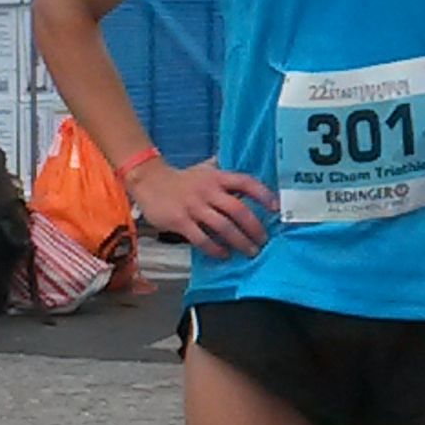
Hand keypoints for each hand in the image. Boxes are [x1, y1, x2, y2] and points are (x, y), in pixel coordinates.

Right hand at [126, 159, 276, 258]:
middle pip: (238, 209)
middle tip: (264, 240)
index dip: (263, 194)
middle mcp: (208, 191)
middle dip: (254, 227)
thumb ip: (225, 173)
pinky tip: (224, 254)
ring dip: (240, 241)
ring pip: (223, 226)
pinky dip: (215, 248)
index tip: (276, 208)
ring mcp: (194, 206)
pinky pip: (201, 238)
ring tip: (250, 251)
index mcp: (218, 177)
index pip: (246, 183)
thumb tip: (248, 178)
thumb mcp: (205, 169)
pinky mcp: (180, 221)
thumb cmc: (182, 178)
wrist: (149, 180)